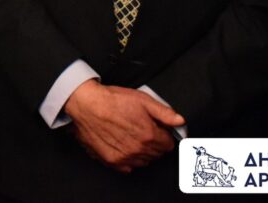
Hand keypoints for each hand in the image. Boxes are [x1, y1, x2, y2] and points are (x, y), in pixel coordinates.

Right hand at [63, 80, 183, 173]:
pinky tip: (123, 145)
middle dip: (154, 143)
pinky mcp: (112, 161)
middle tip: (143, 129)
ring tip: (132, 136)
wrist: (86, 105)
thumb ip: (164, 112)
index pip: (168, 145)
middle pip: (157, 154)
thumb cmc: (112, 101)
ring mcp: (125, 157)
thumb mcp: (142, 99)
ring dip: (142, 152)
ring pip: (144, 161)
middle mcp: (138, 149)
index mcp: (149, 135)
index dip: (163, 135)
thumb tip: (180, 120)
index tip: (157, 129)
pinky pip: (128, 167)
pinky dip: (129, 159)